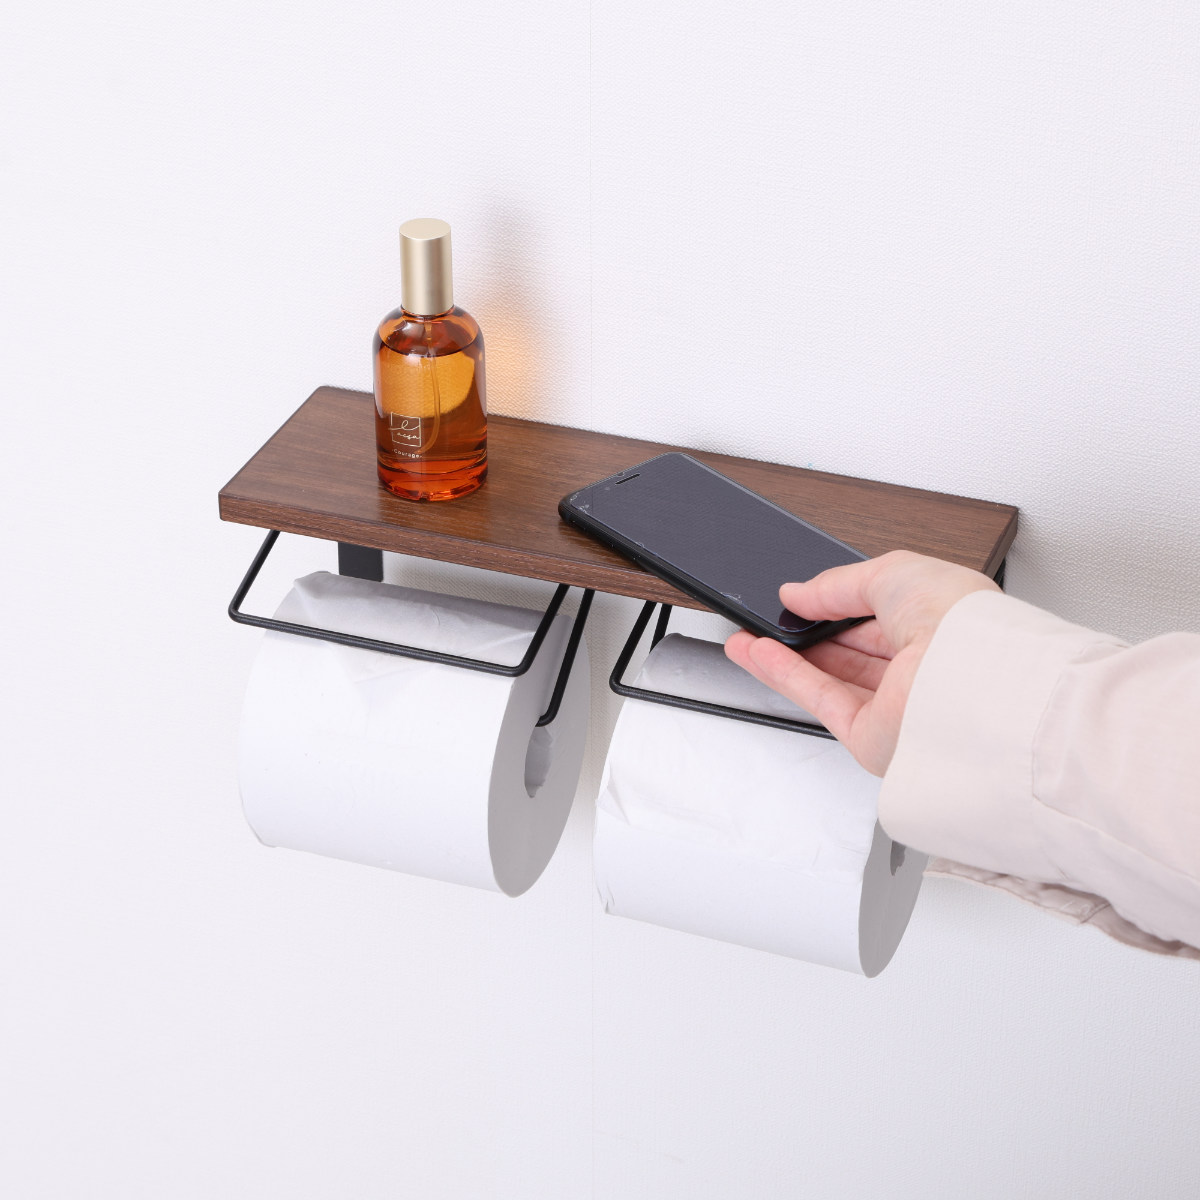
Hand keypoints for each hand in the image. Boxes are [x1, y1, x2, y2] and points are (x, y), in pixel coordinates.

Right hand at [725, 551, 999, 774]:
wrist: (971, 682)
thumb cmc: (959, 622)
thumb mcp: (892, 573)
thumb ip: (838, 583)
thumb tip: (798, 594)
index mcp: (942, 625)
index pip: (883, 613)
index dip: (839, 603)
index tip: (801, 595)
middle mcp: (922, 669)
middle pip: (854, 651)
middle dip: (810, 632)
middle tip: (772, 616)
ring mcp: (897, 707)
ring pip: (831, 677)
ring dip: (785, 655)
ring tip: (748, 634)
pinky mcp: (873, 739)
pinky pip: (821, 701)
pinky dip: (785, 676)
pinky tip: (756, 653)